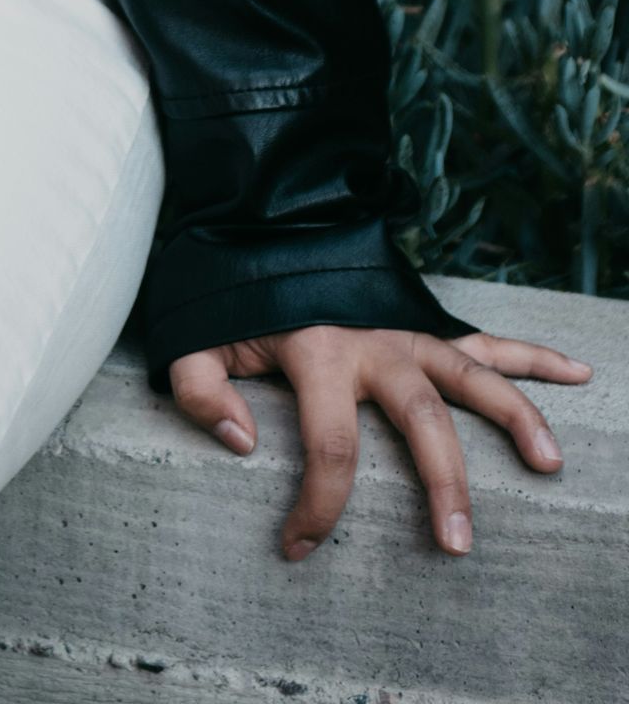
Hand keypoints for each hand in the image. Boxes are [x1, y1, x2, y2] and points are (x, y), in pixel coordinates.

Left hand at [168, 322, 592, 558]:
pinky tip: (576, 375)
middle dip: (444, 486)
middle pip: (422, 421)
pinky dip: (532, 356)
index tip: (298, 549)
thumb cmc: (230, 292)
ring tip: (549, 463)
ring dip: (515, 418)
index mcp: (317, 351)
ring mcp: (405, 332)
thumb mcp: (195, 336)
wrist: (258, 222)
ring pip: (471, 377)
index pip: (329, 446)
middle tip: (456, 544)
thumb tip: (242, 442)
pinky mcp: (422, 324)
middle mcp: (373, 343)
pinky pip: (485, 341)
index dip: (317, 507)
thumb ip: (200, 389)